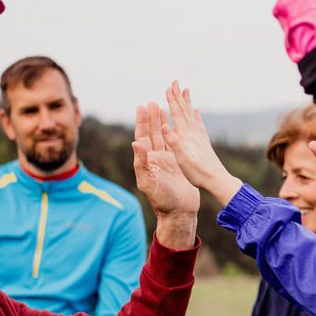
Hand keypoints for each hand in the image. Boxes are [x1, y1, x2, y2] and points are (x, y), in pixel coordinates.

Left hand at [132, 102, 198, 248]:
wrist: (180, 212)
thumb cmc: (163, 201)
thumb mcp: (149, 182)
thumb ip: (142, 163)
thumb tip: (135, 143)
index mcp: (147, 162)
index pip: (142, 138)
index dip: (141, 122)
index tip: (142, 107)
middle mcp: (155, 160)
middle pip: (152, 134)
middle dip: (152, 118)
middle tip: (153, 102)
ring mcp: (167, 162)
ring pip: (163, 138)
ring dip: (161, 124)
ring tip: (163, 108)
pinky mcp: (178, 165)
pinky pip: (175, 145)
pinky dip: (174, 134)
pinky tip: (176, 126)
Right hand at [162, 81, 242, 207]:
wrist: (217, 180)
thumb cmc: (197, 172)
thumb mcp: (181, 159)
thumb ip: (173, 142)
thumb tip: (164, 126)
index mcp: (186, 136)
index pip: (177, 114)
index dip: (172, 100)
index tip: (168, 87)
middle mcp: (194, 133)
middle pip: (185, 110)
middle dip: (179, 96)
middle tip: (176, 82)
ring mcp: (200, 137)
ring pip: (192, 114)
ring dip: (187, 102)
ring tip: (186, 91)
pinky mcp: (204, 142)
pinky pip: (199, 124)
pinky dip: (196, 115)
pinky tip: (196, 112)